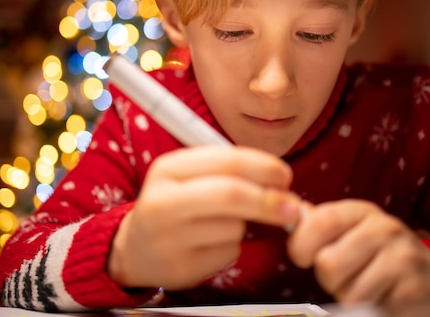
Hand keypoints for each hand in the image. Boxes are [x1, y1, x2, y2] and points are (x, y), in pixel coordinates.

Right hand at [108, 146, 301, 289]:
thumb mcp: (191, 176)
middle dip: (269, 200)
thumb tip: (281, 182)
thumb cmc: (176, 204)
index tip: (285, 176)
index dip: (264, 167)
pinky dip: (232, 247)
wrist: (136, 248)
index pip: (227, 161)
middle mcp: (163, 201)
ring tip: (224, 224)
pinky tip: (211, 245)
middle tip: (293, 208)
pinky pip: (228, 253)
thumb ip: (230, 171)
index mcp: (168, 169)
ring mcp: (169, 238)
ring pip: (233, 227)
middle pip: (231, 195)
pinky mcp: (180, 268)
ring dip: (245, 226)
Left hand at [287, 200, 429, 316]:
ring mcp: (402, 259)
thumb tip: (288, 214)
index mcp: (362, 211)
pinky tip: (383, 298)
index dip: (300, 245)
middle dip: (329, 280)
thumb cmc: (381, 254)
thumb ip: (321, 225)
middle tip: (347, 277)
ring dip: (350, 298)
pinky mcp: (412, 291)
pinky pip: (370, 310)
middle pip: (328, 265)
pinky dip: (371, 311)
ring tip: (367, 288)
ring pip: (348, 293)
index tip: (303, 257)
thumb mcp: (353, 230)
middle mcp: (384, 229)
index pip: (318, 222)